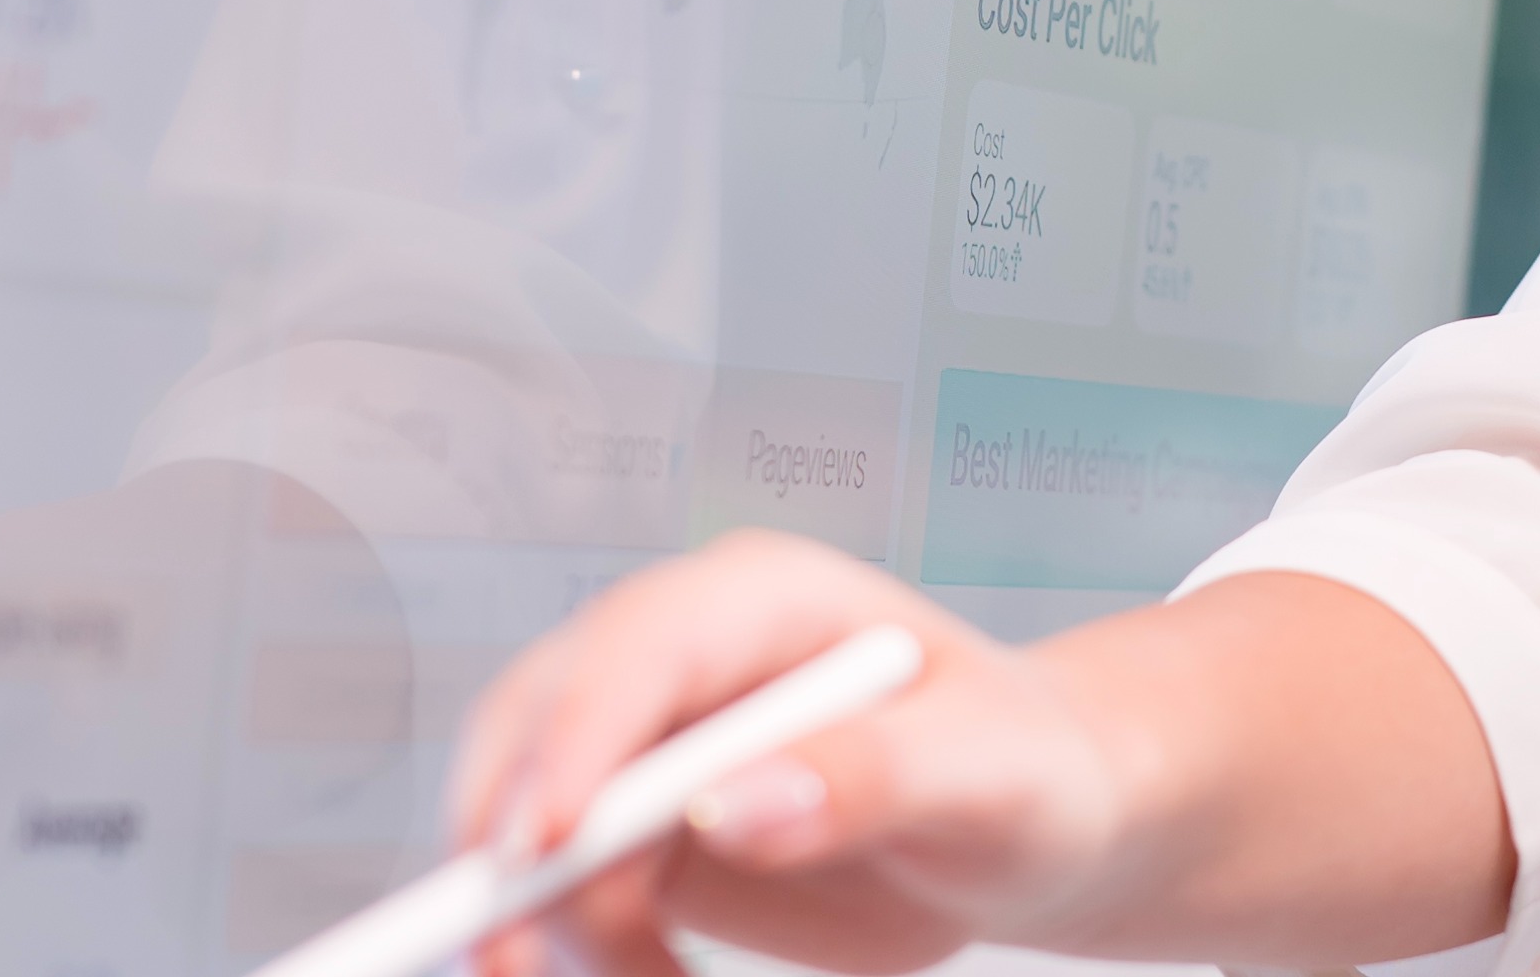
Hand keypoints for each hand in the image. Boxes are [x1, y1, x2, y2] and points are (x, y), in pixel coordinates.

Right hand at [444, 531, 1131, 976]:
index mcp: (763, 598)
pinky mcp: (638, 834)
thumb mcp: (989, 771)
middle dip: (507, 842)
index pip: (639, 644)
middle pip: (536, 726)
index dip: (576, 735)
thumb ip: (871, 777)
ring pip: (532, 824)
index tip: (543, 844)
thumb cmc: (1030, 771)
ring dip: (553, 923)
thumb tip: (732, 807)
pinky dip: (581, 952)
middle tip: (516, 962)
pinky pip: (566, 893)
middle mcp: (682, 659)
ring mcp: (649, 746)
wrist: (1032, 831)